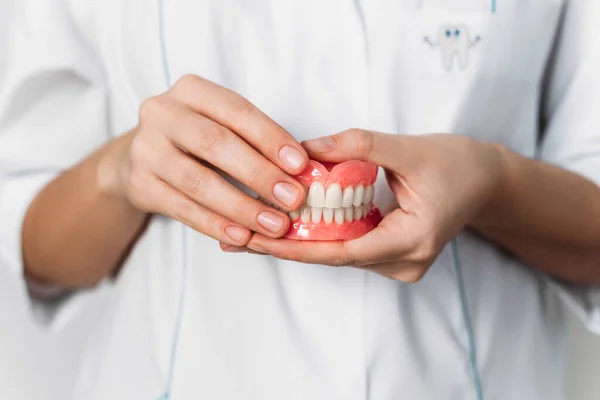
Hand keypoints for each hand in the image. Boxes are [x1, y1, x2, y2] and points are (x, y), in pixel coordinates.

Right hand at [102, 75, 307, 245]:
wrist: (141, 156)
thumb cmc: (198, 138)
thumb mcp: (222, 124)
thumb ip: (256, 141)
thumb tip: (300, 172)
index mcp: (191, 90)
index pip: (236, 111)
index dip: (270, 137)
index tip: (300, 165)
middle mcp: (162, 113)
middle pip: (215, 144)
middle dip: (259, 174)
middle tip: (293, 199)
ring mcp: (145, 149)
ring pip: (198, 182)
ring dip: (241, 207)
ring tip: (274, 224)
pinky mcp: (139, 185)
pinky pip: (183, 208)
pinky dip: (215, 224)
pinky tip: (242, 235)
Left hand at [243, 129, 505, 281]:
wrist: (489, 182)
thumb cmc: (458, 164)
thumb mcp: (408, 148)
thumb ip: (357, 146)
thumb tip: (304, 149)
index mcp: (412, 240)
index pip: (342, 252)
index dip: (296, 247)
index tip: (256, 239)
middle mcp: (405, 262)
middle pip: (334, 257)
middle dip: (287, 246)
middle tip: (237, 238)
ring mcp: (400, 264)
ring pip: (339, 255)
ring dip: (299, 242)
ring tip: (252, 232)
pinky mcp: (394, 256)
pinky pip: (349, 249)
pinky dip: (320, 237)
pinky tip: (288, 227)